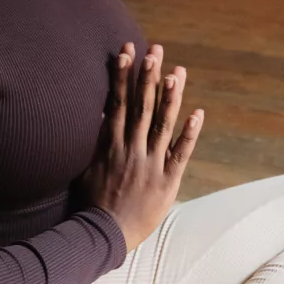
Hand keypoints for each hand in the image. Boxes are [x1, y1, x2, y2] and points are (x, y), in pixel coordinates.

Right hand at [77, 42, 203, 252]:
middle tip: (154, 50)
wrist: (102, 233)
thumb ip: (95, 143)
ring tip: (177, 71)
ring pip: (163, 123)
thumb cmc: (91, 203)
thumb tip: (98, 118)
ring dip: (170, 96)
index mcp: (110, 144)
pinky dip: (189, 133)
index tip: (126, 52)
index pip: (118, 102)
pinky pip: (181, 153)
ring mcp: (150, 163)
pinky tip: (198, 112)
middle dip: (148, 76)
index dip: (122, 75)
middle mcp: (131, 148)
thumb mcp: (85, 168)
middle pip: (142, 105)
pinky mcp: (167, 181)